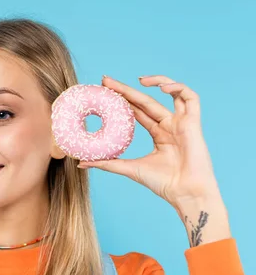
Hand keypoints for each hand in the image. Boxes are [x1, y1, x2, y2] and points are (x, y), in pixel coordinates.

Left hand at [78, 75, 221, 210]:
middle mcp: (170, 125)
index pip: (137, 110)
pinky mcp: (193, 123)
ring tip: (138, 80)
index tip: (103, 91)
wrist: (185, 194)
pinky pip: (191, 97)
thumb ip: (107, 163)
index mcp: (158, 133)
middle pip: (146, 100)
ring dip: (157, 81)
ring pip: (171, 93)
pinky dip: (178, 88)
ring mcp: (182, 123)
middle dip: (126, 89)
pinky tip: (161, 89)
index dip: (122, 99)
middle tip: (105, 80)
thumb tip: (80, 163)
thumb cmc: (163, 184)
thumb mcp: (130, 169)